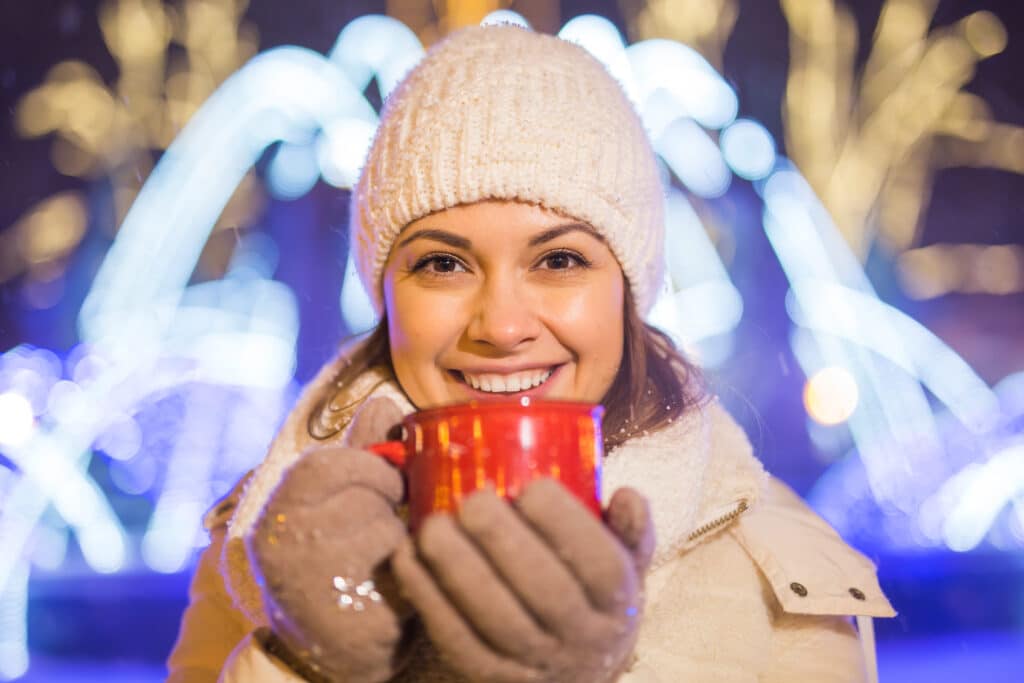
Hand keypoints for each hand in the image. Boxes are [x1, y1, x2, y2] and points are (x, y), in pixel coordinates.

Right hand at [246, 398, 412, 682]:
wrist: (327, 652)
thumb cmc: (337, 561)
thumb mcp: (339, 500)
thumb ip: (362, 451)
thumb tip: (384, 403)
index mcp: (279, 507)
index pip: (329, 462)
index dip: (369, 469)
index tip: (383, 487)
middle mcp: (283, 544)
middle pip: (366, 495)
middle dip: (388, 508)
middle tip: (381, 529)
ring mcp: (311, 586)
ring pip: (388, 532)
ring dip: (401, 543)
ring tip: (383, 560)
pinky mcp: (348, 621)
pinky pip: (404, 574)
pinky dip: (411, 576)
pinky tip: (393, 587)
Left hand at [392, 479, 654, 682]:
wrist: (572, 674)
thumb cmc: (592, 595)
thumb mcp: (625, 565)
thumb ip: (628, 529)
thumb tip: (627, 494)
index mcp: (619, 603)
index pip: (602, 567)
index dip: (568, 526)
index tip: (533, 485)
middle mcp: (583, 639)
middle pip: (546, 593)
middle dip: (505, 542)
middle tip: (474, 500)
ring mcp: (535, 664)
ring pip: (497, 620)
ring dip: (459, 569)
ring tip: (433, 525)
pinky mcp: (487, 677)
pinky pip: (455, 639)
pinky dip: (428, 596)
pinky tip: (408, 556)